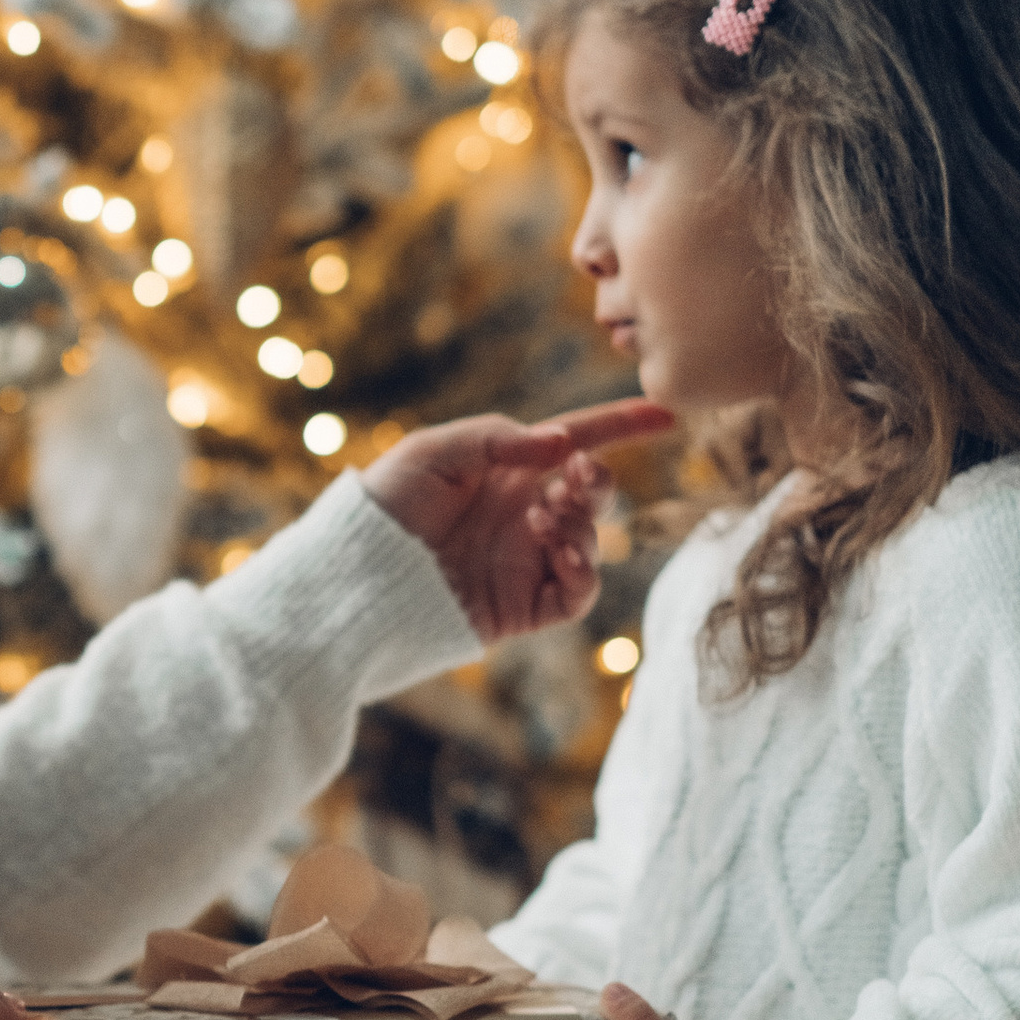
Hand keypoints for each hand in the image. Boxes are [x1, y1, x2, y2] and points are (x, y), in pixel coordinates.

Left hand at [365, 401, 673, 640]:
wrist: (354, 572)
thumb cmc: (384, 503)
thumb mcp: (434, 451)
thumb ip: (498, 438)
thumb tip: (563, 444)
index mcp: (507, 470)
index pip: (578, 443)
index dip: (622, 426)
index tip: (665, 414)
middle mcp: (524, 513)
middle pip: (593, 493)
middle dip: (598, 480)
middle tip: (576, 477)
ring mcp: (526, 560)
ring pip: (590, 540)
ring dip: (582, 524)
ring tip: (543, 519)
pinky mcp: (523, 606)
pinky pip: (577, 594)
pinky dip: (584, 572)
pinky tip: (561, 553)